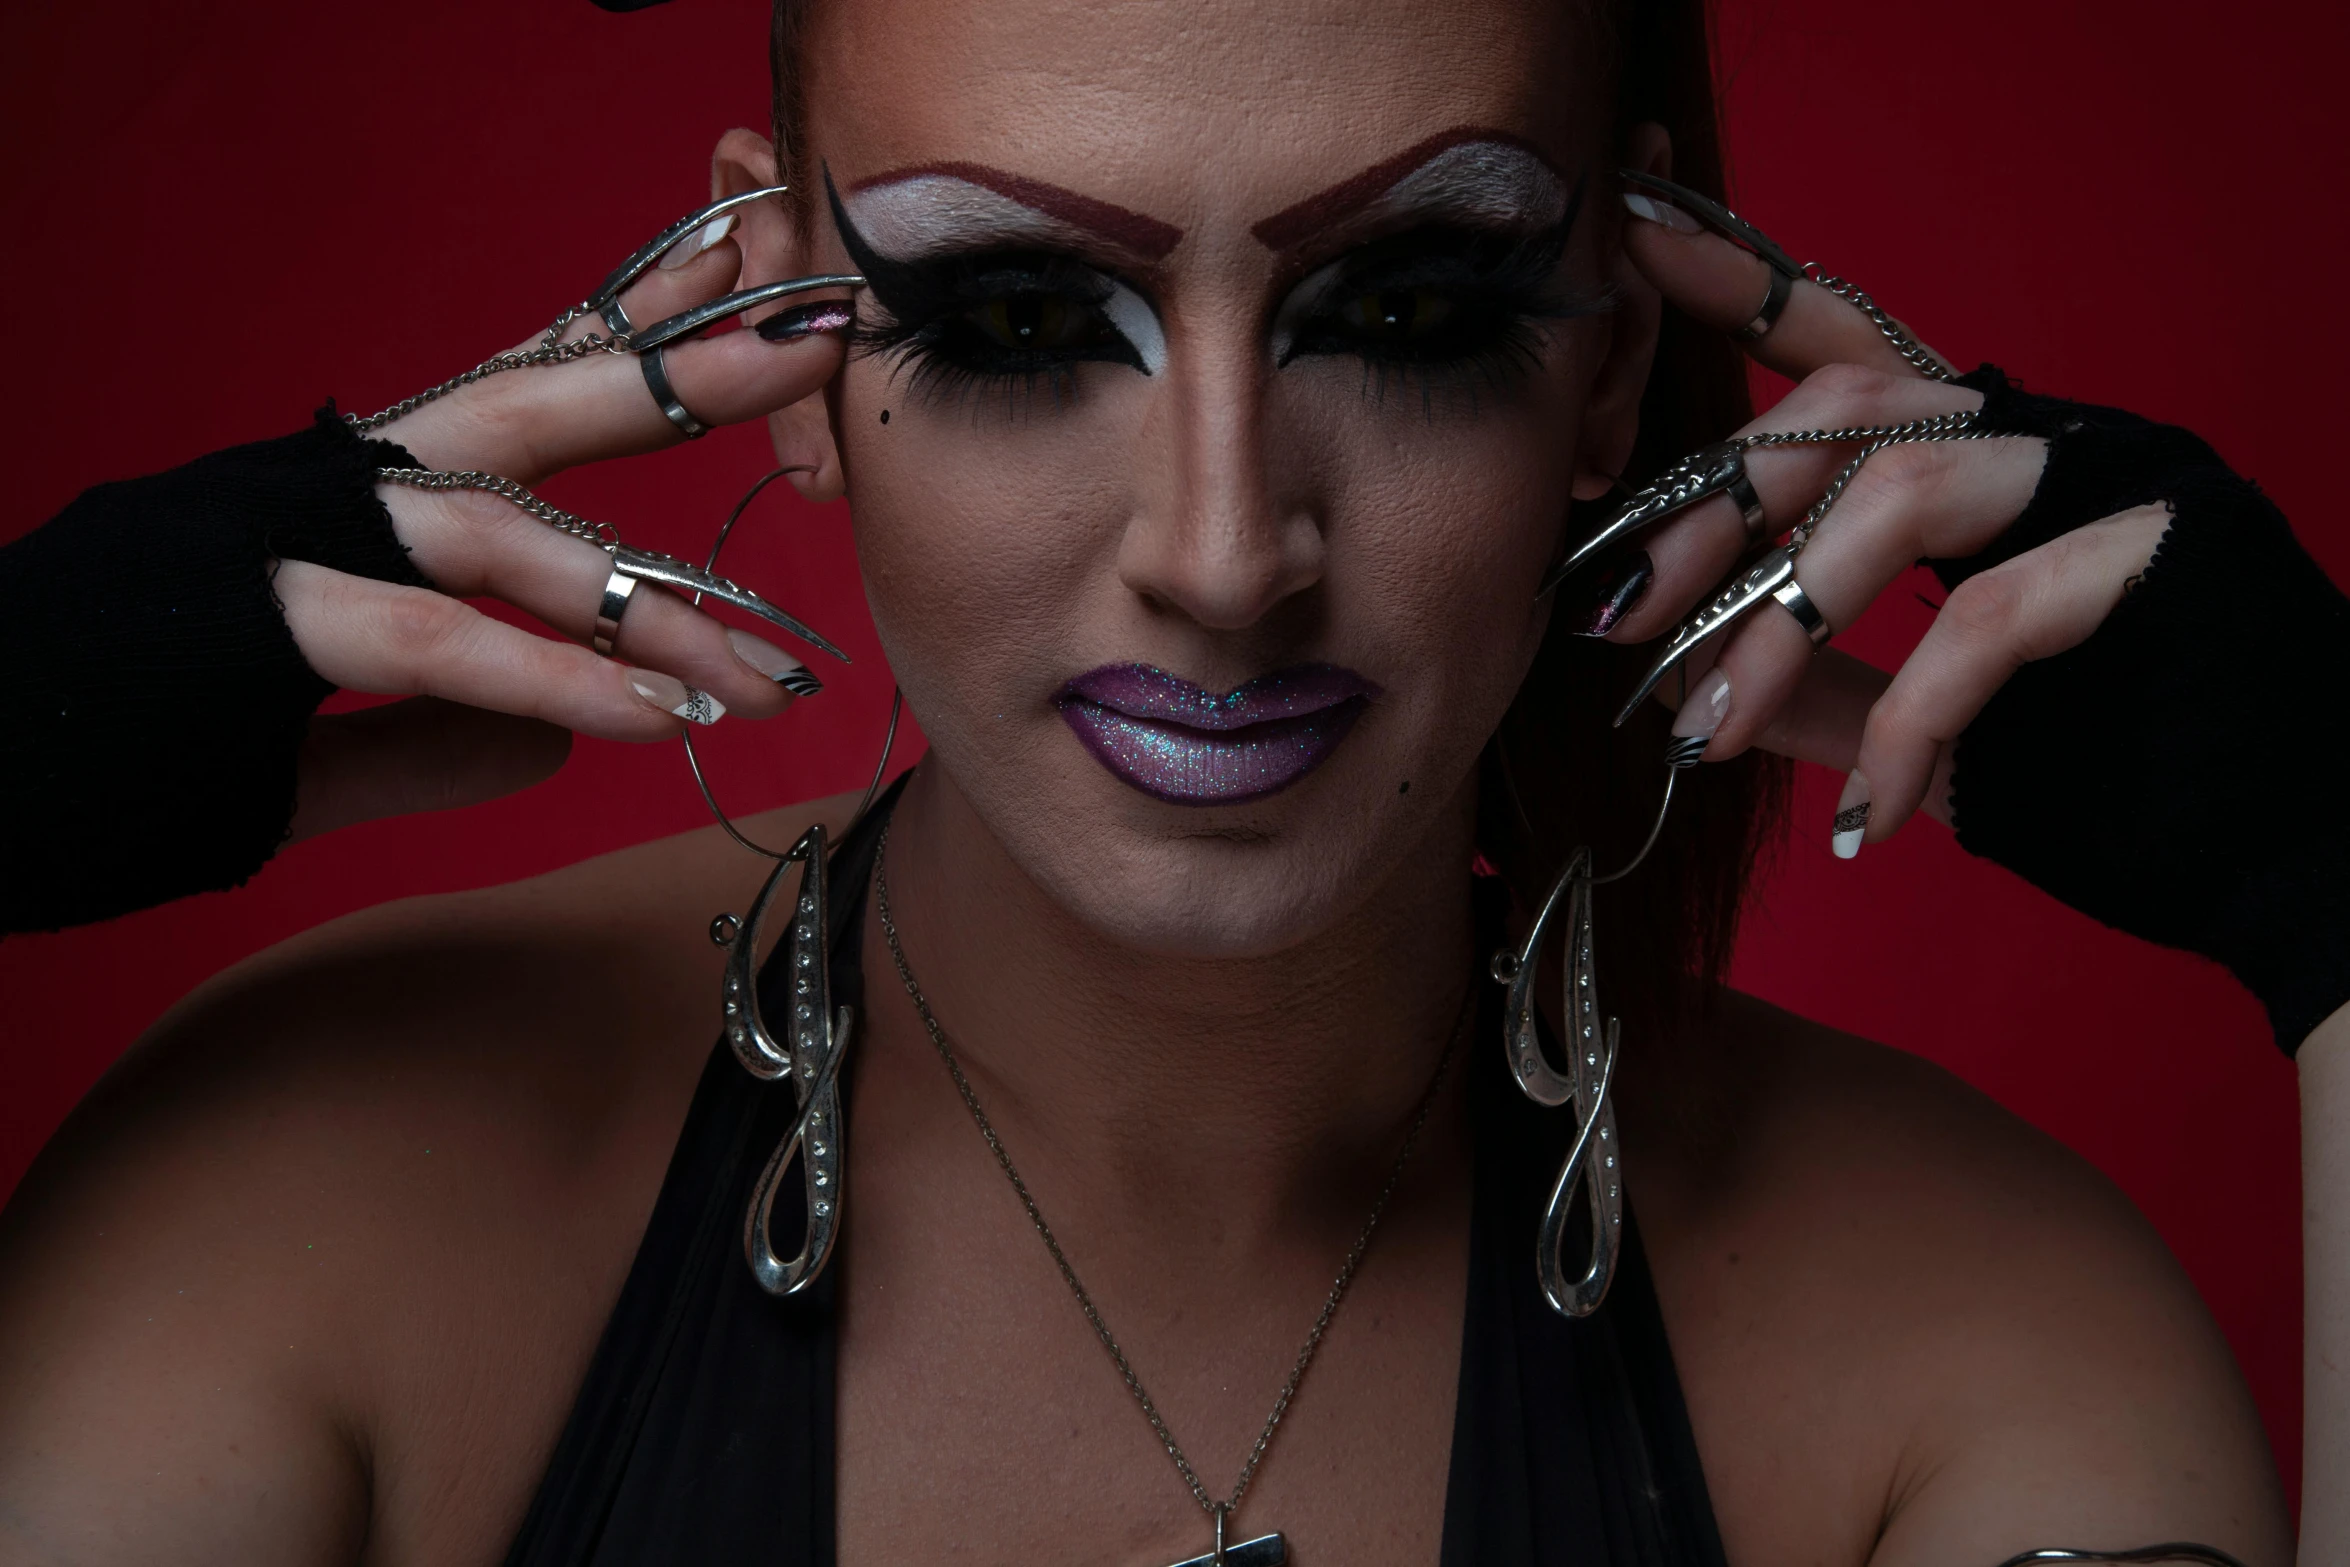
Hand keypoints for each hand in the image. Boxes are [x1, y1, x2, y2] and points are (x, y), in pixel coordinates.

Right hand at [275, 200, 850, 840]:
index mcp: (343, 493)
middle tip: (813, 338)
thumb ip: (432, 735)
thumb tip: (548, 745)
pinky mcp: (252, 617)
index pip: (512, 400)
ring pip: (503, 529)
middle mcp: (323, 482)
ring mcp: (284, 535)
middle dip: (680, 366)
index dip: (631, 344)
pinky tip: (651, 718)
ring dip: (648, 610)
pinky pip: (434, 642)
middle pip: (531, 400)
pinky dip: (550, 681)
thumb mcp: (306, 741)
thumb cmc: (117, 741)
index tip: (745, 303)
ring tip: (765, 676)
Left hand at [1587, 189, 2167, 850]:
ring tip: (1710, 730)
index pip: (1850, 346)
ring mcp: (2117, 481)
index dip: (1748, 284)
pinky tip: (1873, 815)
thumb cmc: (2110, 770)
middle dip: (1714, 508)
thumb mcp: (1922, 720)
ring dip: (1779, 625)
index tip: (1639, 236)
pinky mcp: (2168, 551)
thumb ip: (1811, 685)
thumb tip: (1676, 672)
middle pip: (1850, 404)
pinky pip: (1987, 620)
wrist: (2281, 849)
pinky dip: (1904, 728)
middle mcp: (2052, 437)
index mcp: (1988, 458)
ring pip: (1903, 492)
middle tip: (1622, 614)